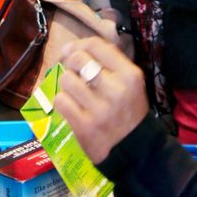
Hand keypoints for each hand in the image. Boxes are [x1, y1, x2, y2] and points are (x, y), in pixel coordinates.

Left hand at [53, 37, 148, 163]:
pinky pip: (60, 101)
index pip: (96, 45)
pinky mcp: (84, 125)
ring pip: (66, 80)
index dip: (78, 45)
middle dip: (70, 64)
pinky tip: (71, 107)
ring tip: (75, 93)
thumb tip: (75, 48)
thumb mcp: (131, 83)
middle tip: (72, 73)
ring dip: (67, 85)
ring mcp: (99, 109)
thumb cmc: (129, 112)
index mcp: (130, 75)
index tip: (70, 51)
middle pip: (78, 59)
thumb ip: (110, 63)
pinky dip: (63, 102)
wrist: (135, 150)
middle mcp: (116, 89)